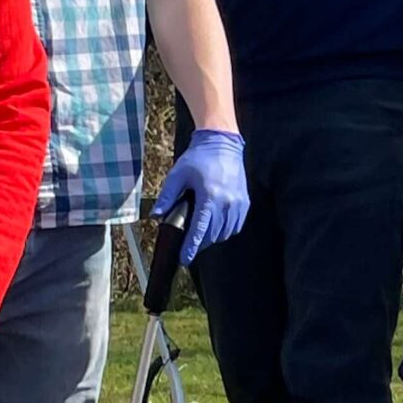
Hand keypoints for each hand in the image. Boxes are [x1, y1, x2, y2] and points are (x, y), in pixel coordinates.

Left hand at [157, 128, 247, 263]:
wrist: (222, 144)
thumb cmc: (198, 158)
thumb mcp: (178, 175)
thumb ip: (167, 196)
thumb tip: (157, 216)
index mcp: (209, 196)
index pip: (199, 230)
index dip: (191, 247)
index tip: (185, 259)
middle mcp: (227, 202)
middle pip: (213, 235)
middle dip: (200, 243)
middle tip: (189, 245)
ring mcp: (238, 203)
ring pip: (226, 233)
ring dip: (213, 238)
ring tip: (202, 235)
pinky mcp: (245, 202)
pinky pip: (236, 225)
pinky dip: (225, 230)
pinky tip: (216, 226)